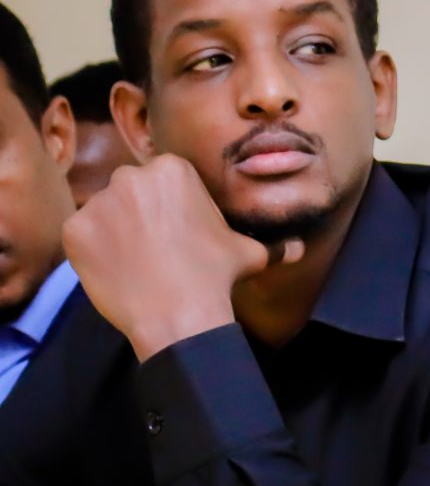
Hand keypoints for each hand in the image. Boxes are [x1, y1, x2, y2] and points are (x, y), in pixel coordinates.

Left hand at [61, 155, 302, 359]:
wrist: (178, 315)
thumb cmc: (215, 277)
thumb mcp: (250, 254)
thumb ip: (272, 245)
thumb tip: (298, 249)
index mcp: (172, 170)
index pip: (165, 178)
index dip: (174, 205)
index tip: (181, 231)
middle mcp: (131, 177)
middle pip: (132, 189)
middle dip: (141, 212)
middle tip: (158, 246)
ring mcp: (99, 202)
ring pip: (106, 211)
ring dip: (117, 230)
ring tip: (138, 261)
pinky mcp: (76, 229)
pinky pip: (83, 234)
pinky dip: (96, 250)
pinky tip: (118, 269)